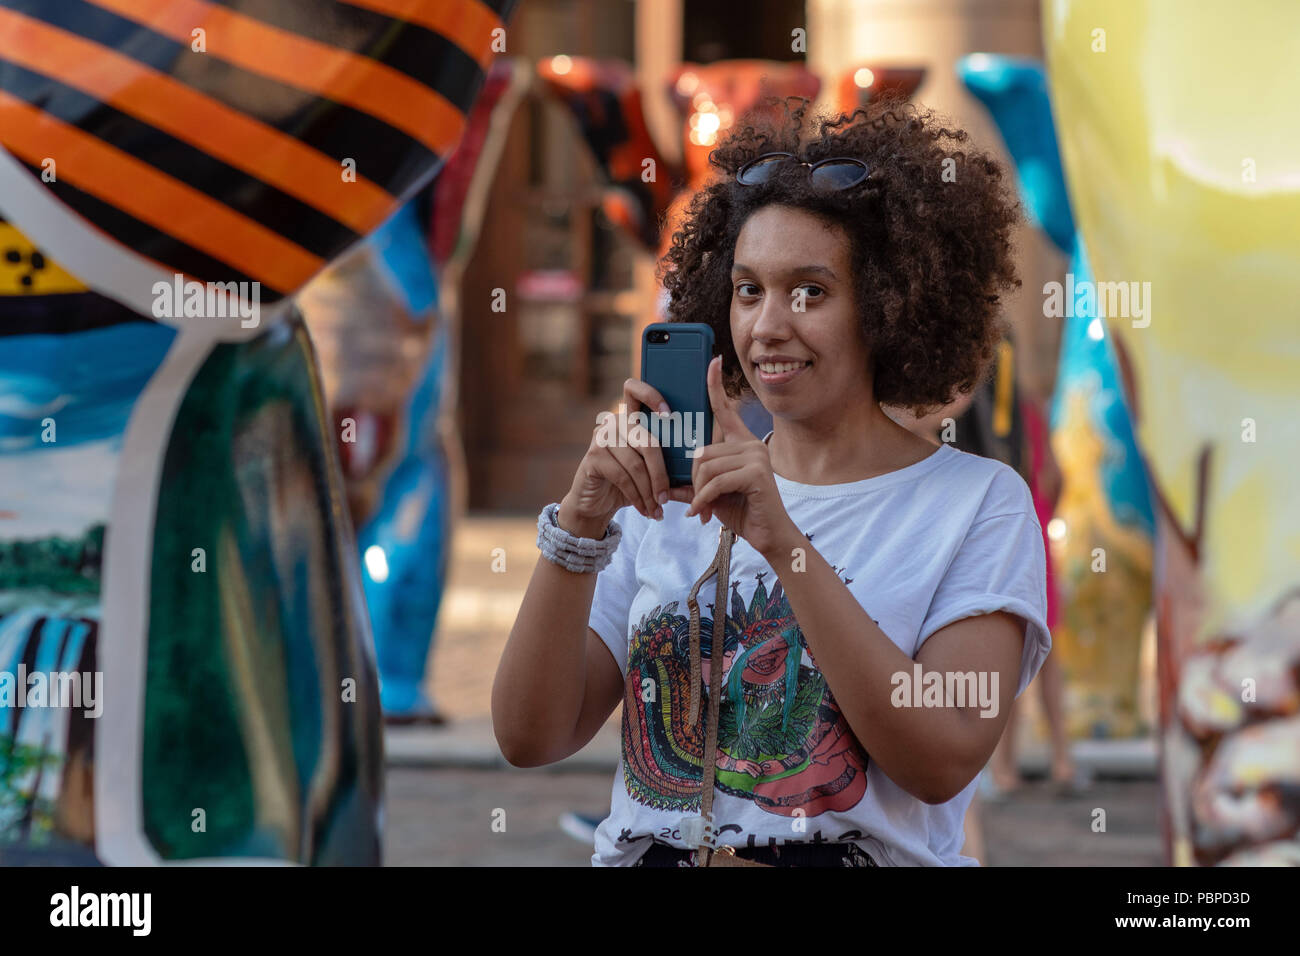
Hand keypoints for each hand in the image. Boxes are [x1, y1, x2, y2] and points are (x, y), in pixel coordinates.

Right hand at [560, 377, 670, 537]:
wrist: (595, 502)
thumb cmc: (629, 484)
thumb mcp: (653, 478)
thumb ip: (674, 475)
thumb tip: (700, 482)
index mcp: (632, 418)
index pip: (634, 389)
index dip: (651, 394)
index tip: (669, 414)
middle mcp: (615, 422)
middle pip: (647, 442)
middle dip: (661, 475)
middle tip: (666, 498)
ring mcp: (602, 436)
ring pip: (636, 464)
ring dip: (649, 492)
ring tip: (657, 510)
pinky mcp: (593, 455)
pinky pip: (622, 476)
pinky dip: (637, 497)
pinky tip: (644, 509)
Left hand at [668, 356, 795, 557]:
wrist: (770, 536)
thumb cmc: (743, 512)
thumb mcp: (712, 496)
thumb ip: (692, 486)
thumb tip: (666, 485)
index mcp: (741, 443)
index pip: (725, 409)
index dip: (716, 385)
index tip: (711, 361)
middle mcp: (751, 444)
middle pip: (703, 452)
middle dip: (695, 481)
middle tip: (699, 503)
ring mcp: (756, 456)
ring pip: (707, 467)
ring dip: (699, 493)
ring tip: (703, 510)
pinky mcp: (757, 473)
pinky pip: (716, 482)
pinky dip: (704, 501)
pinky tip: (702, 515)